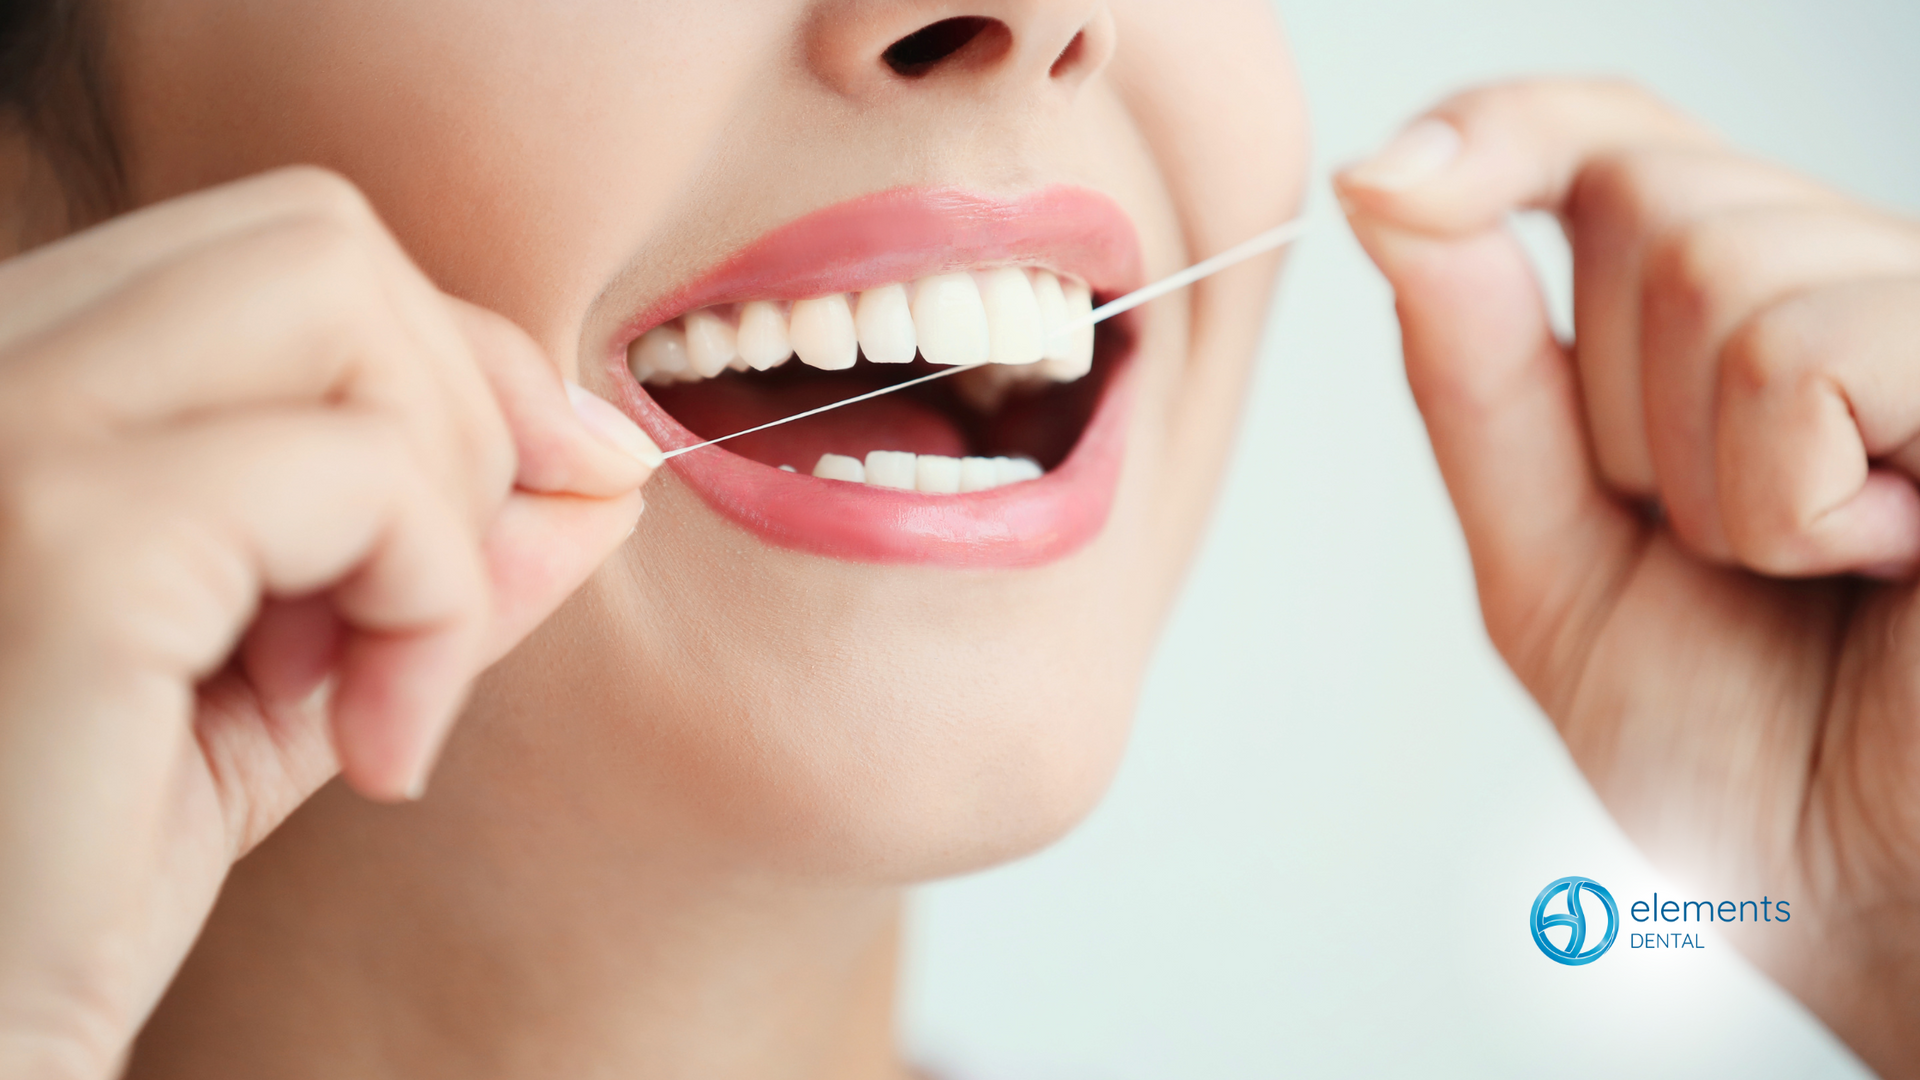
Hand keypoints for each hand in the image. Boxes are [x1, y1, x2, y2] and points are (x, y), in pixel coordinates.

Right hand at [0, 168, 659, 1079]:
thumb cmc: (85, 868)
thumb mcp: (294, 678)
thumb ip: (433, 553)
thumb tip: (606, 465)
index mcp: (14, 369)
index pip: (289, 246)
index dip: (452, 362)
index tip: (549, 495)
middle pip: (324, 238)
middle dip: (465, 409)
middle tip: (443, 604)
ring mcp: (6, 430)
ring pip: (348, 305)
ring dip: (442, 511)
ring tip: (372, 691)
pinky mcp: (64, 540)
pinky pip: (370, 480)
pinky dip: (434, 609)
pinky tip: (376, 752)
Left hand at [1339, 80, 1919, 1073]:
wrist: (1867, 910)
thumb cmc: (1739, 755)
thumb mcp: (1550, 558)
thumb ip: (1479, 380)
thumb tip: (1392, 193)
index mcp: (1754, 311)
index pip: (1618, 137)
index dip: (1504, 130)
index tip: (1386, 183)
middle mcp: (1865, 280)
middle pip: (1647, 194)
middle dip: (1615, 406)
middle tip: (1721, 546)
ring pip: (1717, 269)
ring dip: (1703, 476)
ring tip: (1811, 569)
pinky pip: (1809, 351)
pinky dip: (1787, 497)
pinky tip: (1882, 561)